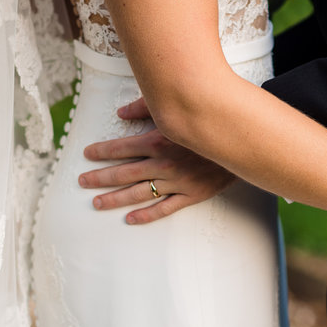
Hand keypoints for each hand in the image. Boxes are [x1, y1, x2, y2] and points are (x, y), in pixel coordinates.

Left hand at [80, 98, 235, 224]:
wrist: (243, 140)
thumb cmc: (208, 120)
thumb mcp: (176, 109)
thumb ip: (146, 107)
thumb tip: (121, 112)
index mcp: (158, 141)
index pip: (121, 148)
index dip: (102, 152)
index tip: (86, 155)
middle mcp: (164, 164)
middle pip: (124, 173)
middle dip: (100, 178)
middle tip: (82, 182)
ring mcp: (178, 181)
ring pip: (139, 193)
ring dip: (115, 199)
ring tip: (97, 203)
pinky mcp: (192, 194)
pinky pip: (165, 208)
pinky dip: (147, 215)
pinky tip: (130, 218)